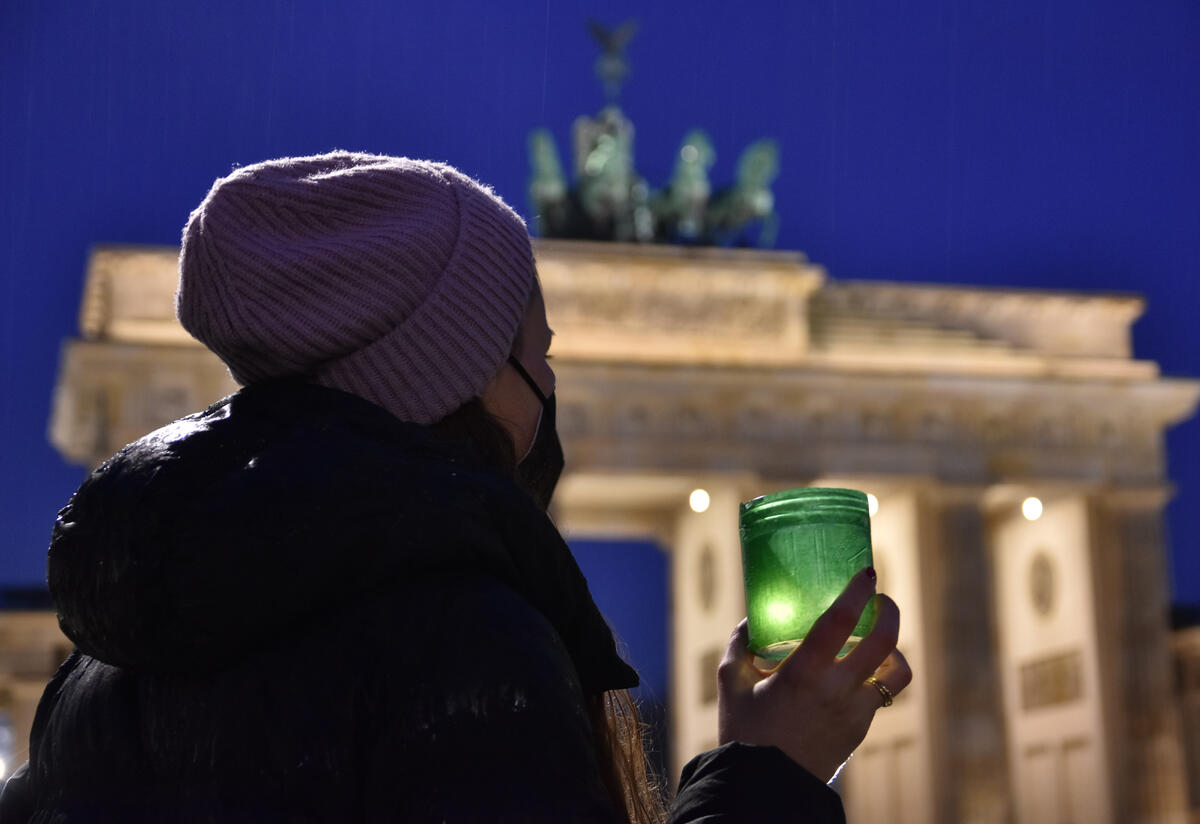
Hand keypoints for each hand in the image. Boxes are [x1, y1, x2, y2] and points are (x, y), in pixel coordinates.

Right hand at [717, 567, 911, 781]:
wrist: (767, 787)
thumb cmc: (745, 733)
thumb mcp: (731, 683)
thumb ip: (740, 646)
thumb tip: (751, 621)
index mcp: (804, 673)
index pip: (840, 621)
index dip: (857, 592)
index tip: (867, 573)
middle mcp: (837, 689)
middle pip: (885, 640)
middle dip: (889, 611)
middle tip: (880, 598)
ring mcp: (855, 711)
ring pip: (897, 671)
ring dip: (894, 647)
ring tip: (880, 637)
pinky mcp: (862, 729)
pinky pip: (884, 695)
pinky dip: (880, 676)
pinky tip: (862, 670)